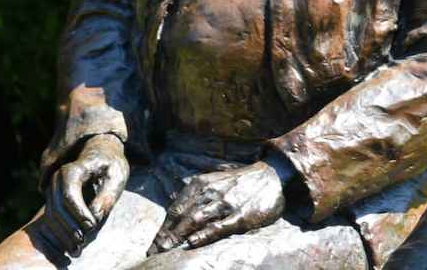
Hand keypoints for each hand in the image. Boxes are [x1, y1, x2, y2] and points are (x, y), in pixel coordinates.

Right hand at [42, 133, 128, 254]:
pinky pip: (52, 217)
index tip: (92, 227)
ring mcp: (53, 187)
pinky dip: (61, 232)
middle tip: (83, 242)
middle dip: (70, 228)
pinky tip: (73, 242)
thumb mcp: (117, 176)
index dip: (79, 214)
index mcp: (74, 169)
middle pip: (57, 208)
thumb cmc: (112, 164)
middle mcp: (57, 178)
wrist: (101, 152)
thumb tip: (94, 217)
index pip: (69, 196)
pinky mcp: (53, 197)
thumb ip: (107, 196)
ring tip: (79, 247)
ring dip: (64, 234)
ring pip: (51, 215)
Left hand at [147, 160, 286, 254]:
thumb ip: (196, 195)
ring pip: (196, 220)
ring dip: (178, 236)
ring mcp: (226, 203)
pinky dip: (204, 235)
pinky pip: (219, 226)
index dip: (163, 228)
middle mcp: (211, 192)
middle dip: (166, 236)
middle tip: (154, 251)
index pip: (176, 209)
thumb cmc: (240, 182)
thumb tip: (175, 216)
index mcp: (201, 184)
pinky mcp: (241, 214)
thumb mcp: (214, 181)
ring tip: (166, 250)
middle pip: (182, 216)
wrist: (272, 174)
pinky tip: (192, 243)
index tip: (153, 245)